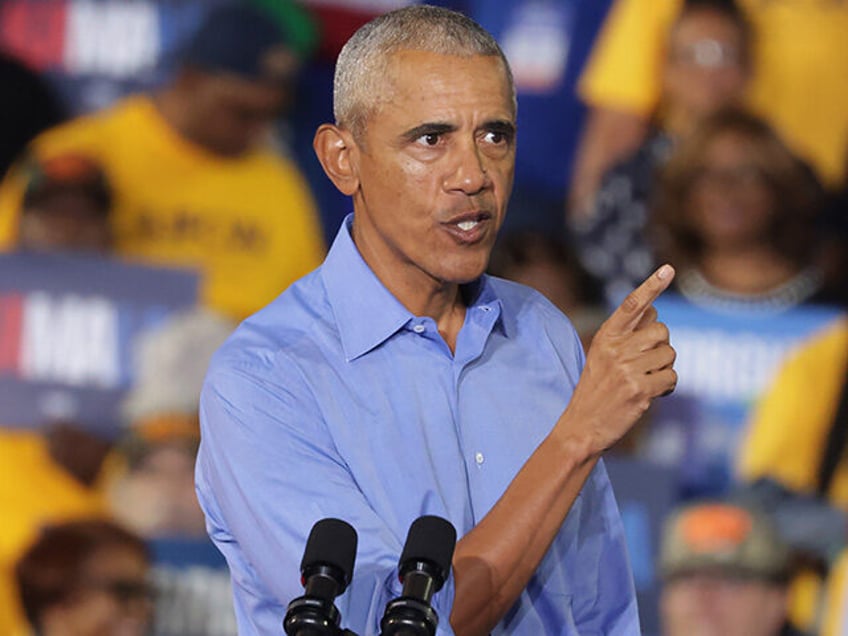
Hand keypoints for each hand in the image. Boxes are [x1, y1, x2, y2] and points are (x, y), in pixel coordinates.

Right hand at [561, 264, 676, 454]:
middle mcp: (615, 349)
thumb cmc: (596, 390)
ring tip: (646, 381)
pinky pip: (671, 378)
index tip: (668, 269)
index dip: (652, 286)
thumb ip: (627, 335)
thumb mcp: (603, 356)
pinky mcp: (639, 390)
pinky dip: (667, 388)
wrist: (581, 427)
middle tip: (646, 365)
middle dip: (662, 347)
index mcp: (605, 337)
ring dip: (665, 369)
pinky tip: (651, 395)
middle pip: (662, 331)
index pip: (632, 305)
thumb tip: (655, 313)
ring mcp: (627, 370)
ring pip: (670, 355)